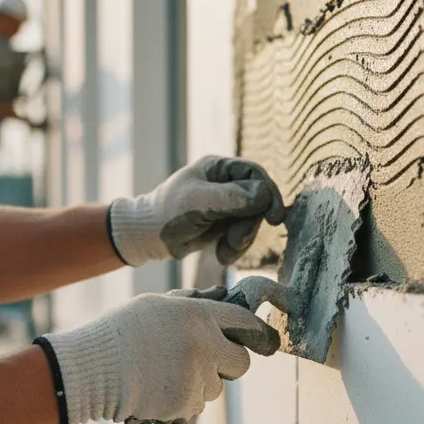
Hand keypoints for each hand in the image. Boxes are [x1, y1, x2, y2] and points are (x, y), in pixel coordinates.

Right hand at [37, 286, 280, 423]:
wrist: (92, 369)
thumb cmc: (121, 332)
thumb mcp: (156, 306)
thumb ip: (192, 303)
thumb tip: (220, 295)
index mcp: (198, 315)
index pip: (244, 322)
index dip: (257, 332)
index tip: (265, 341)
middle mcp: (205, 345)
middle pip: (241, 363)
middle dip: (228, 364)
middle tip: (206, 361)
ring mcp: (197, 378)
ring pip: (215, 388)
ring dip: (199, 384)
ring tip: (164, 374)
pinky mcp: (186, 405)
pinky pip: (195, 406)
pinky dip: (181, 402)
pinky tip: (155, 390)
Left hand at [108, 156, 285, 266]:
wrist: (148, 237)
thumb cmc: (168, 214)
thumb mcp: (198, 203)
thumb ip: (230, 197)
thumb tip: (264, 195)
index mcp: (218, 168)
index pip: (255, 175)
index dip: (269, 195)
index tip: (276, 218)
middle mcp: (225, 183)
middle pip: (257, 201)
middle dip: (250, 224)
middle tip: (236, 240)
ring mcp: (226, 205)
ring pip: (252, 221)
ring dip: (242, 239)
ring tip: (225, 252)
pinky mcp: (223, 224)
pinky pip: (242, 234)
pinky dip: (235, 247)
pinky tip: (220, 255)